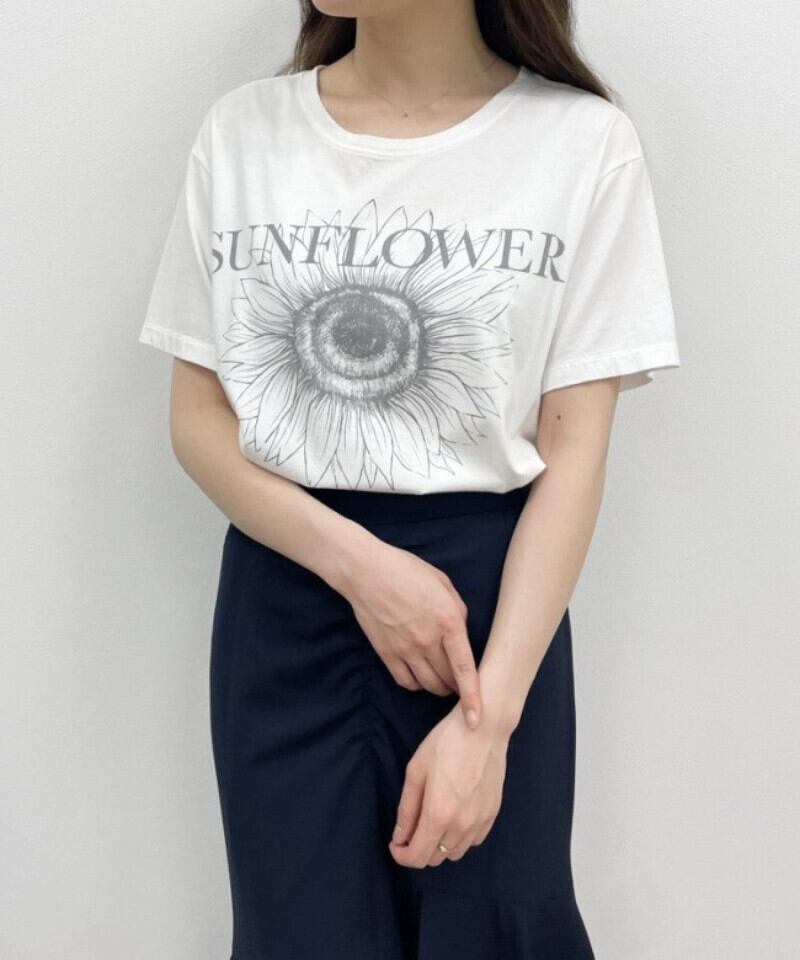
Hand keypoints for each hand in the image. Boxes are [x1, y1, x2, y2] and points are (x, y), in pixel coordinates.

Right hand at [342, 539, 482, 728]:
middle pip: (448, 680)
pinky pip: (406, 682)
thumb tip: (462, 633)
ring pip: (428, 685)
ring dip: (440, 687)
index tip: (477, 720)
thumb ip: (458, 610)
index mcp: (448, 620)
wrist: (366, 572)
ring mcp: (405, 649)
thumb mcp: (444, 583)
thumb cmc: (407, 570)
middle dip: (458, 687)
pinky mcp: (387, 653)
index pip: (465, 668)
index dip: (473, 698)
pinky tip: (420, 676)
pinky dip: (417, 684)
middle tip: (462, 684)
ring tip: (444, 682)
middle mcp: (428, 640)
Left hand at [388, 703, 508, 867]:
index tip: (396, 844)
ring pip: (454, 853)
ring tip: (432, 820)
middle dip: (418, 848)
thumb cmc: (446, 743)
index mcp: (439, 814)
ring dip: (439, 845)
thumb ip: (407, 809)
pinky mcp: (492, 814)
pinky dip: (459, 838)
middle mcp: (461, 825)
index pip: (417, 857)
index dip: (401, 855)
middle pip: (435, 858)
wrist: (484, 728)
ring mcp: (480, 822)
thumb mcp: (416, 771)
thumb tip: (400, 837)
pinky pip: (472, 841)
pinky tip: (453, 816)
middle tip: (411, 828)